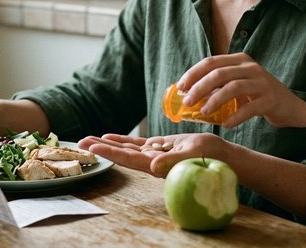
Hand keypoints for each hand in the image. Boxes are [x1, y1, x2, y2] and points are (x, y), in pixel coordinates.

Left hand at [78, 133, 226, 176]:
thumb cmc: (212, 157)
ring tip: (89, 138)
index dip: (110, 152)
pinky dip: (123, 140)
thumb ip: (171, 161)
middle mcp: (153, 162)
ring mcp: (156, 155)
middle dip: (102, 147)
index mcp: (158, 165)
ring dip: (108, 143)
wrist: (225, 158)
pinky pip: (138, 144)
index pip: (128, 158)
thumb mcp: (193, 154)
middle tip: (80, 141)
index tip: (93, 147)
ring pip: (127, 149)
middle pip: (122, 154)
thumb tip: (152, 168)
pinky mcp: (161, 148)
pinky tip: (110, 136)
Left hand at [178, 53, 305, 127]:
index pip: (211, 62)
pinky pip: (250, 107)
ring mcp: (262, 82)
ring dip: (215, 100)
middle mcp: (250, 67)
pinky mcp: (271, 98)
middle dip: (200, 88)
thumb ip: (217, 85)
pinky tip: (226, 124)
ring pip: (233, 87)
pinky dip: (236, 116)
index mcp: (238, 60)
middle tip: (188, 102)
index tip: (180, 87)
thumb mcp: (236, 84)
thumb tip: (187, 95)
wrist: (288, 105)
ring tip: (204, 113)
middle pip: (219, 74)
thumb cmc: (256, 95)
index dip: (193, 74)